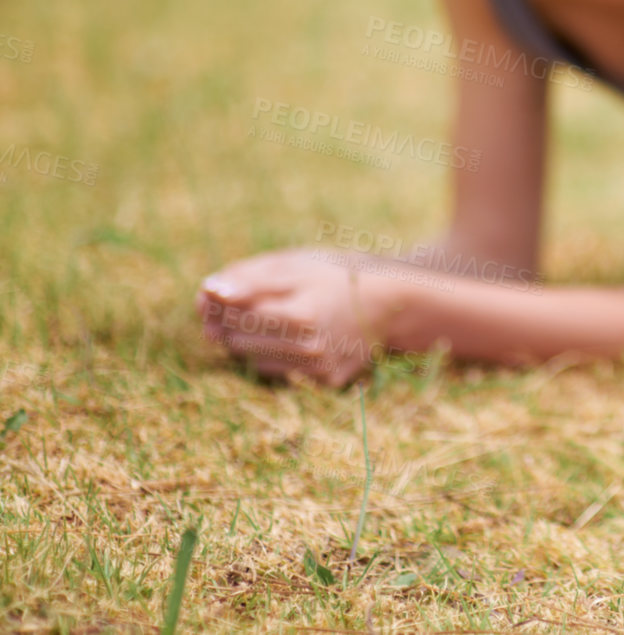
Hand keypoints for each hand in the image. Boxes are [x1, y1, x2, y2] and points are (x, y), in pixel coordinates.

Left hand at [197, 248, 399, 385]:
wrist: (389, 306)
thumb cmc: (336, 279)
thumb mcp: (296, 267)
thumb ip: (250, 278)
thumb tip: (208, 291)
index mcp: (301, 314)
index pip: (235, 316)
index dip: (216, 305)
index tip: (212, 293)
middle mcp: (309, 347)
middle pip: (237, 342)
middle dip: (227, 324)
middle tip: (236, 306)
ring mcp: (316, 368)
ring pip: (252, 361)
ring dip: (245, 341)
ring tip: (262, 320)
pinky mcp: (322, 382)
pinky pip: (276, 373)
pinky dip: (271, 356)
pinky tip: (284, 338)